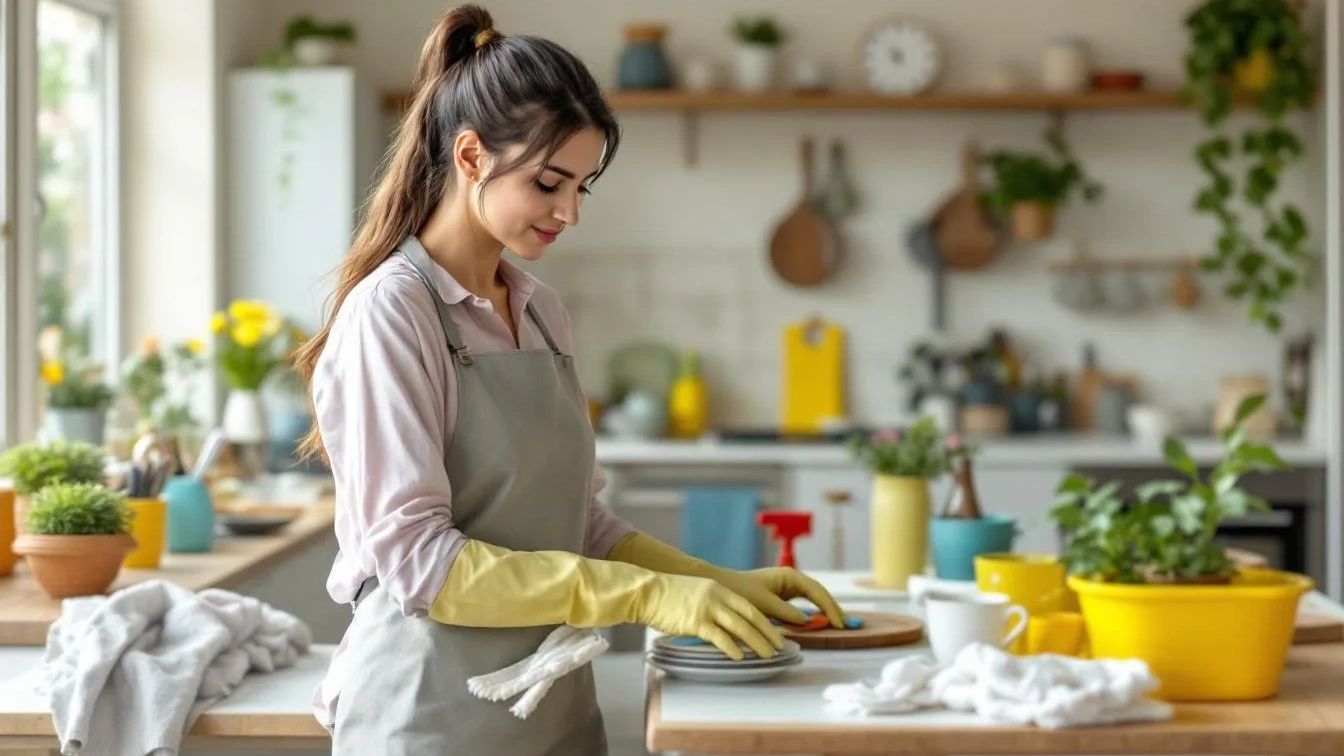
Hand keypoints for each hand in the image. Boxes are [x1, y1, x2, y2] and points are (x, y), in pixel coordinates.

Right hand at [635, 573, 784, 660]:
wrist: (646, 591)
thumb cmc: (668, 596)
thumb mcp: (697, 592)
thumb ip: (714, 603)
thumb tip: (726, 621)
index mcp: (719, 589)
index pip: (750, 607)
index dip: (766, 622)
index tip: (777, 633)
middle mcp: (717, 597)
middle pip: (751, 617)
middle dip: (768, 633)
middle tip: (781, 647)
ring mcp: (707, 609)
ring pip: (739, 628)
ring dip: (756, 643)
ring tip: (767, 655)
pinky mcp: (695, 621)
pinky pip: (719, 637)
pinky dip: (732, 648)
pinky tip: (740, 657)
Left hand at [709, 567, 846, 628]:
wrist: (720, 586)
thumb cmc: (739, 591)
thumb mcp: (762, 603)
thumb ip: (784, 611)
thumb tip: (806, 620)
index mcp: (789, 576)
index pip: (817, 591)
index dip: (829, 607)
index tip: (838, 623)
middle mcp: (790, 579)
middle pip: (818, 593)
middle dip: (831, 608)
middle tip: (843, 626)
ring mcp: (786, 587)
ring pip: (812, 599)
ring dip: (823, 610)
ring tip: (836, 625)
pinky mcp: (780, 596)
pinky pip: (802, 604)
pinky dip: (811, 613)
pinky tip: (817, 623)